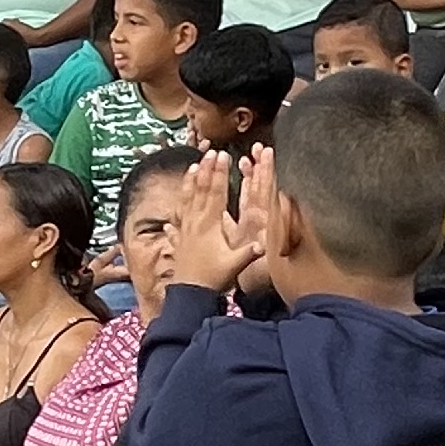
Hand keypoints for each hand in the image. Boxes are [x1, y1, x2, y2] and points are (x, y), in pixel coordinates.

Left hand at [173, 150, 272, 296]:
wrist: (189, 293)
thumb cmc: (213, 278)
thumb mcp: (234, 265)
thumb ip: (249, 252)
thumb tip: (265, 243)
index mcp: (210, 224)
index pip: (216, 193)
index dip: (220, 174)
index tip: (223, 156)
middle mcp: (195, 222)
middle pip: (201, 189)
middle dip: (206, 169)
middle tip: (210, 152)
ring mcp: (185, 228)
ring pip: (187, 198)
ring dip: (191, 180)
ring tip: (194, 164)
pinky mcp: (179, 237)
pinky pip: (179, 212)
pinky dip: (180, 201)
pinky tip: (179, 194)